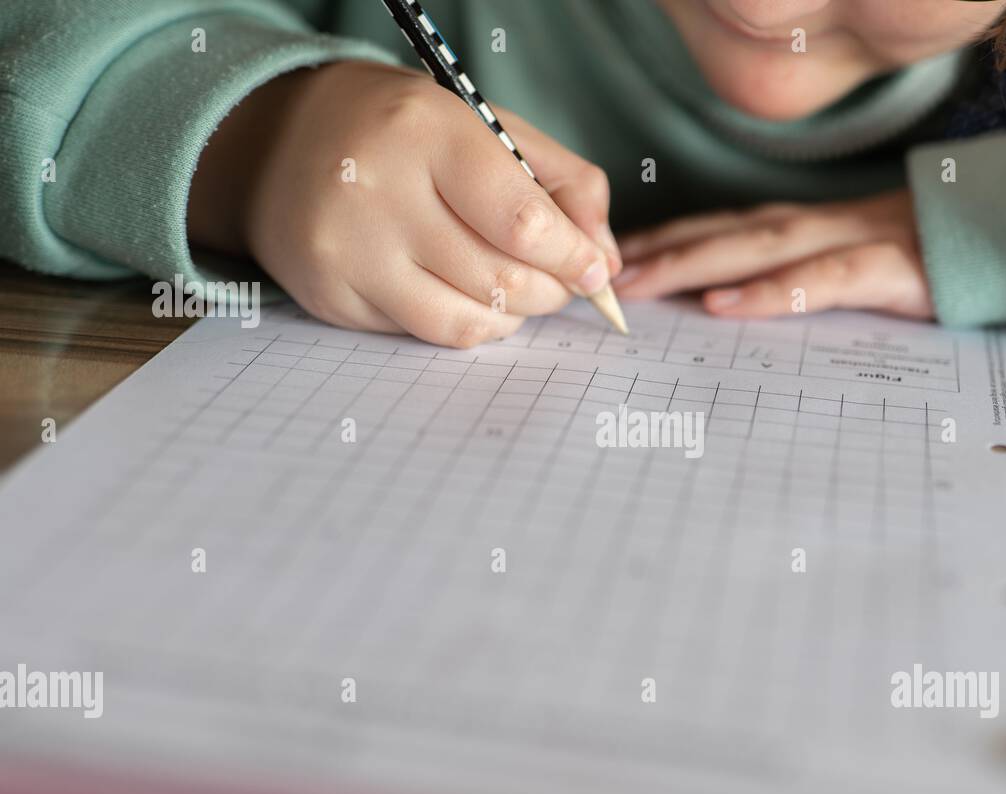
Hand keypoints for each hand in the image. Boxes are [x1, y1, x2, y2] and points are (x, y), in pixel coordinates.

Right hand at [189, 61, 620, 346]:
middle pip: (500, 280)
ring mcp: (348, 254)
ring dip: (516, 317)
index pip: (522, 221)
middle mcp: (378, 194)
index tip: (594, 269)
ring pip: (467, 321)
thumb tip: (605, 259)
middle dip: (551, 291)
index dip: (572, 257)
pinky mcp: (332, 298)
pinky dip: (469, 324)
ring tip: (522, 291)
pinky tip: (472, 297)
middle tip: (563, 283)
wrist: (277, 144)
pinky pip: (427, 333)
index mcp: (425, 132)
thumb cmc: (403, 133)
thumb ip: (562, 182)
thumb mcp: (487, 126)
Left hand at [612, 189, 933, 319]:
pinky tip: (728, 306)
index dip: (671, 238)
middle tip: (603, 276)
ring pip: (760, 248)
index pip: (727, 227)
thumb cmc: (933, 260)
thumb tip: (747, 307)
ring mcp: (855, 241)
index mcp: (814, 225)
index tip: (617, 258)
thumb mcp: (862, 265)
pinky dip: (771, 293)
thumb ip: (810, 277)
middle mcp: (823, 224)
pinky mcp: (889, 270)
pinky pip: (820, 282)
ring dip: (696, 264)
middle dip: (664, 252)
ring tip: (643, 284)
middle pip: (728, 233)